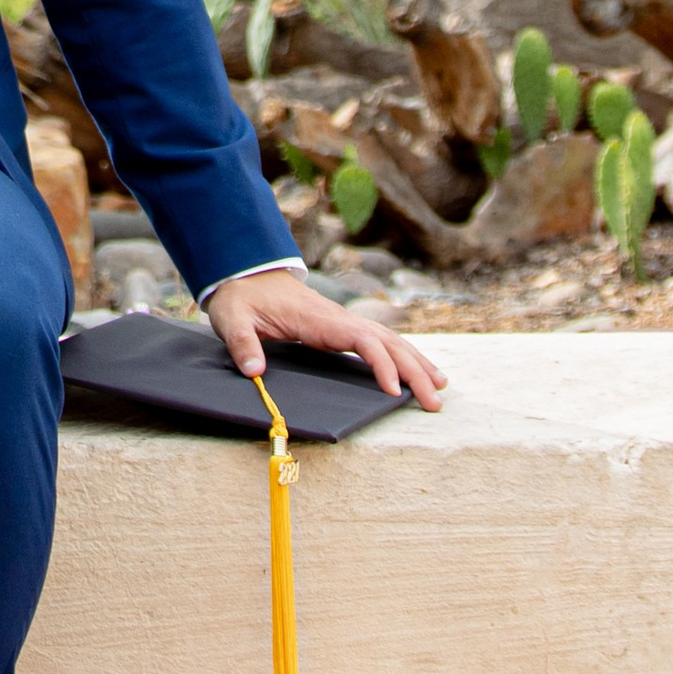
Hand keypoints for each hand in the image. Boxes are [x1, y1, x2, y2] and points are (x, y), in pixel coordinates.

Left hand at [208, 267, 446, 412]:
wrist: (244, 271)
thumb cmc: (241, 298)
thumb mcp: (232, 319)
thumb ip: (242, 344)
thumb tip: (255, 371)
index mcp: (318, 318)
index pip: (361, 340)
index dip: (380, 365)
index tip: (392, 391)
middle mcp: (338, 318)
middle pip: (387, 341)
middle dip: (414, 370)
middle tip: (435, 401)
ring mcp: (342, 321)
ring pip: (389, 339)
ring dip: (416, 361)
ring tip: (440, 387)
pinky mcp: (340, 326)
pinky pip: (378, 340)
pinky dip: (401, 354)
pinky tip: (415, 369)